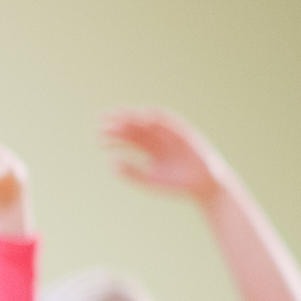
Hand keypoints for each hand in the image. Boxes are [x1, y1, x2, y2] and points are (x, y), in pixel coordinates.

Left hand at [102, 107, 225, 200]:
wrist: (202, 186)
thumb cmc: (175, 185)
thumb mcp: (149, 180)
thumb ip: (131, 171)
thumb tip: (110, 160)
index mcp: (149, 151)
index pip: (128, 140)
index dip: (114, 137)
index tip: (98, 137)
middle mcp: (158, 140)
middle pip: (136, 128)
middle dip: (120, 123)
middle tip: (102, 118)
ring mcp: (170, 135)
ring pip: (149, 123)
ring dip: (134, 117)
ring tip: (119, 114)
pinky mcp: (183, 132)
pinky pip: (169, 122)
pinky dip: (157, 117)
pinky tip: (144, 114)